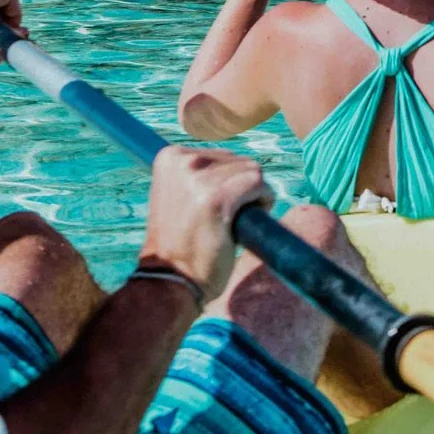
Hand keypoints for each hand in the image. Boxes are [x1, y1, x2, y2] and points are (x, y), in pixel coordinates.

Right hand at [138, 145, 266, 300]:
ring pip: (253, 171)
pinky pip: (259, 184)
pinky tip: (246, 221)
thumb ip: (198, 173)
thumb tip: (234, 162)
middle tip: (225, 219)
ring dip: (253, 196)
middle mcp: (184, 161)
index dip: (227, 182)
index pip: (222, 156)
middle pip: (239, 161)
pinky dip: (263, 201)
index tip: (212, 208)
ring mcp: (200, 178)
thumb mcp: (177, 194)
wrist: (171, 278)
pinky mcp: (218, 198)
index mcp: (170, 157)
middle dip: (241, 188)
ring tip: (233, 221)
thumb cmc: (180, 242)